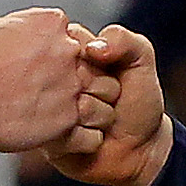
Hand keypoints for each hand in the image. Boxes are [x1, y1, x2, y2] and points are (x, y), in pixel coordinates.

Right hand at [0, 9, 112, 153]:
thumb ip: (10, 28)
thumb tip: (6, 31)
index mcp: (51, 23)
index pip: (77, 38)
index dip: (64, 58)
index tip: (49, 70)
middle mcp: (68, 51)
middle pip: (97, 68)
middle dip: (85, 84)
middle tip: (63, 98)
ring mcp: (72, 85)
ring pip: (105, 100)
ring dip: (92, 113)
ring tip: (72, 121)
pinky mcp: (68, 119)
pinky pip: (92, 135)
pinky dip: (84, 141)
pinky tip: (68, 140)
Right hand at [43, 24, 171, 185]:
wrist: (139, 146)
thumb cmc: (137, 99)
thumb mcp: (141, 58)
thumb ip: (123, 39)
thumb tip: (93, 48)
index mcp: (68, 48)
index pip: (75, 43)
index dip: (99, 62)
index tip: (108, 70)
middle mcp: (51, 76)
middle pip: (75, 76)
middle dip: (103, 90)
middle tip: (109, 97)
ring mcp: (45, 108)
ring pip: (76, 108)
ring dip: (100, 116)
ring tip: (102, 117)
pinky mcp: (45, 137)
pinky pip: (70, 135)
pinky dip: (89, 139)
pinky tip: (93, 135)